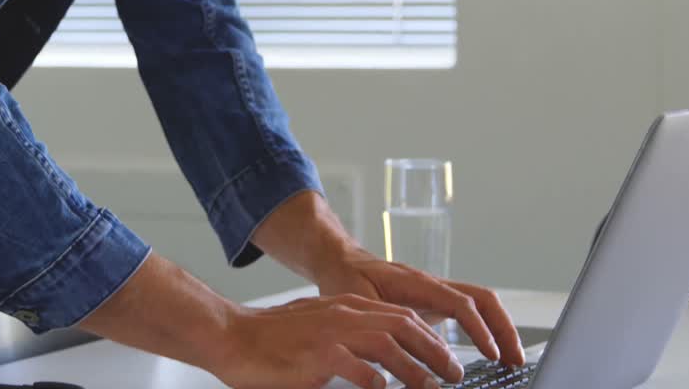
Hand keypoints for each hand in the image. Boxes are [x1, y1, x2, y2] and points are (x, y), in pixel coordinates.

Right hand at [211, 293, 465, 388]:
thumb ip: (348, 341)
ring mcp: (331, 332)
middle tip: (456, 373)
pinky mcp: (317, 354)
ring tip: (432, 387)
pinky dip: (374, 380)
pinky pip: (356, 367)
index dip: (430, 337)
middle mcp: (344, 314)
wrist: (232, 336)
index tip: (449, 357)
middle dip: (435, 350)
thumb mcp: (317, 327)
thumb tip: (377, 367)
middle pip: (403, 326)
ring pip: (387, 344)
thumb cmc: (272, 339)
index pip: (400, 316)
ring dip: (415, 367)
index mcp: (347, 307)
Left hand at [313, 244, 525, 367]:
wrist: (340, 260)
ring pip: (481, 303)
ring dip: (499, 328)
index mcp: (417, 283)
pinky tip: (489, 351)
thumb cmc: (345, 279)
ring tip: (509, 360)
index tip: (492, 353)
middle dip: (504, 327)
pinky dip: (485, 329)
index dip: (479, 329)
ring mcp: (436, 292)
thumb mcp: (356, 303)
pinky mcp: (434, 301)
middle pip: (484, 298)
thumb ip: (379, 324)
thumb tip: (398, 352)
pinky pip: (469, 311)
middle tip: (514, 360)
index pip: (461, 303)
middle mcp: (433, 284)